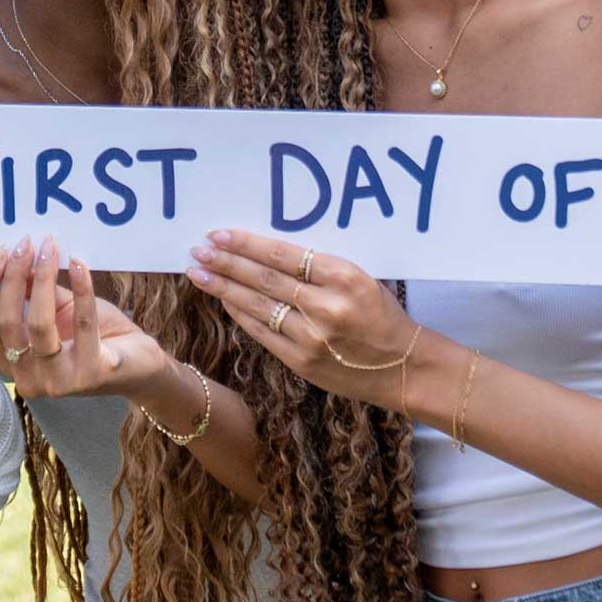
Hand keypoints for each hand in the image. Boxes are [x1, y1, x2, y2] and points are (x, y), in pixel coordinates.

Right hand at [0, 236, 175, 404]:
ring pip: (39, 324)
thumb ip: (34, 292)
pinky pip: (82, 323)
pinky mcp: (90, 375)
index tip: (1, 252)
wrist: (140, 366)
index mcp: (12, 364)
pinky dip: (82, 289)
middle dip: (14, 276)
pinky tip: (80, 265)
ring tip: (51, 248)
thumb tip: (14, 255)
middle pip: (6, 322)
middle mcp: (28, 380)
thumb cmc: (96, 336)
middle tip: (27, 243)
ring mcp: (58, 382)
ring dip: (44, 279)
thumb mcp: (58, 311)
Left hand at [188, 230, 417, 407]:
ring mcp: (311, 337)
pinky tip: (224, 299)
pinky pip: (262, 332)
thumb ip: (319, 268)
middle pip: (263, 279)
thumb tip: (269, 251)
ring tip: (199, 272)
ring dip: (224, 287)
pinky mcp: (302, 361)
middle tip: (198, 250)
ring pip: (258, 306)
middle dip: (226, 263)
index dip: (246, 244)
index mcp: (344, 277)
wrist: (403, 367)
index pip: (282, 255)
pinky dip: (241, 314)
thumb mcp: (360, 279)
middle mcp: (325, 306)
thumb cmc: (382, 316)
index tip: (220, 234)